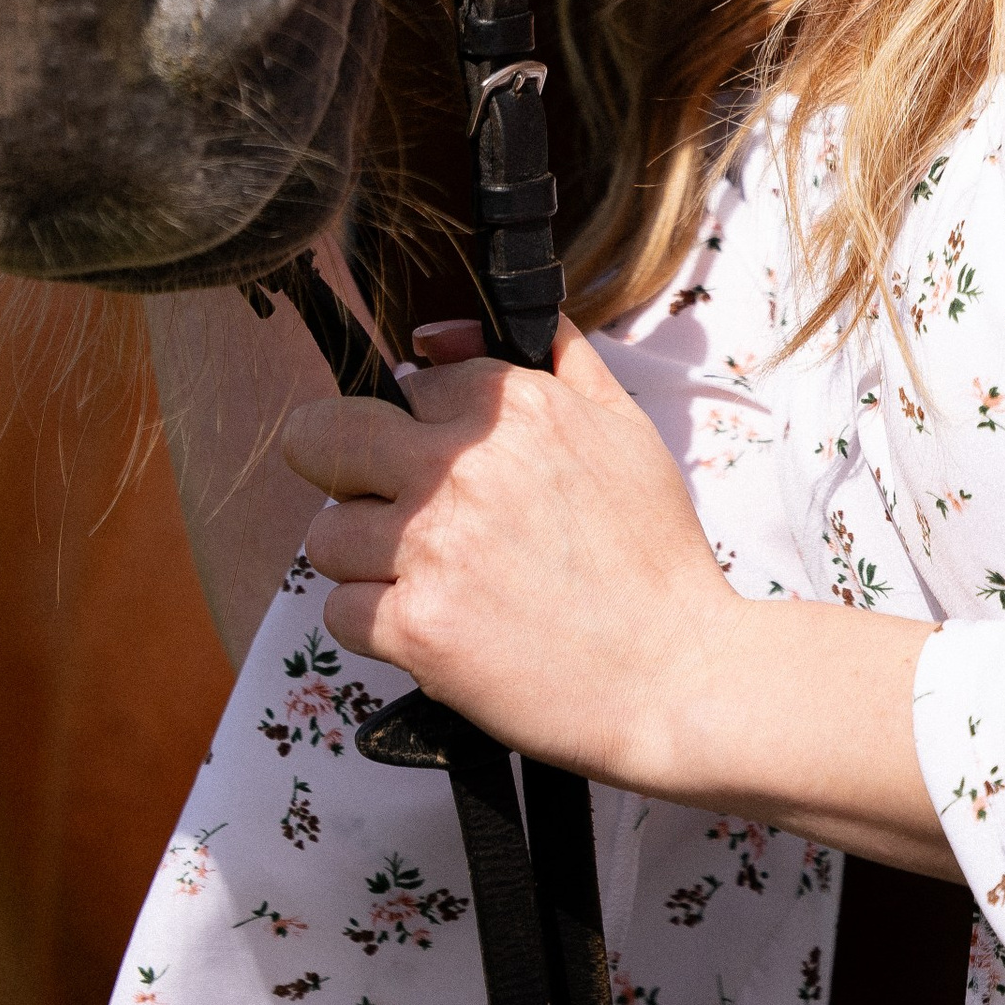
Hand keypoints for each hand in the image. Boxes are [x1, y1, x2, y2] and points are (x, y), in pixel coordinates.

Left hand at [279, 318, 734, 795]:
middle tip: (374, 502)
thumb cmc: (655, 558)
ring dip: (363, 559)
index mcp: (514, 408)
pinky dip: (374, 626)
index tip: (441, 463)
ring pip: (326, 534)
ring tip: (422, 579)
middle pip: (326, 436)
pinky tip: (427, 628)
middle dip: (339, 464)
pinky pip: (339, 612)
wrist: (678, 677)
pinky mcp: (417, 628)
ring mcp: (433, 548)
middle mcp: (462, 467)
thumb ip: (554, 355)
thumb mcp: (624, 427)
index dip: (421, 426)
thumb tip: (459, 326)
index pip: (409, 384)